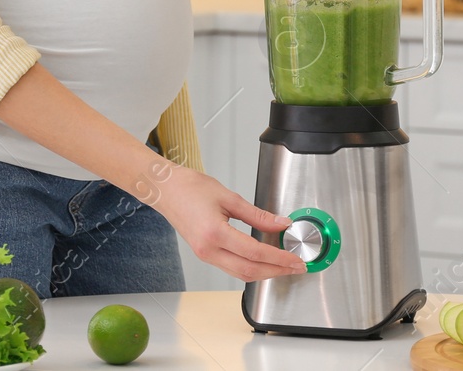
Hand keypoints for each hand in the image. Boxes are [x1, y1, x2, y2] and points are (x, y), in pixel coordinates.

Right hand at [147, 164, 306, 281]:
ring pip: (241, 274)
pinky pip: (232, 269)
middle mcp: (209, 250)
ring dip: (266, 273)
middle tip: (297, 267)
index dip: (279, 258)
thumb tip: (280, 224)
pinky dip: (252, 268)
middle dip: (277, 271)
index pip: (255, 252)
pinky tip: (264, 261)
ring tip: (284, 266)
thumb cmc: (190, 188)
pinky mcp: (205, 255)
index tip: (296, 259)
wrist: (165, 190)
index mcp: (215, 233)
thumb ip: (258, 214)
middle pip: (250, 271)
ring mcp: (206, 255)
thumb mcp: (229, 197)